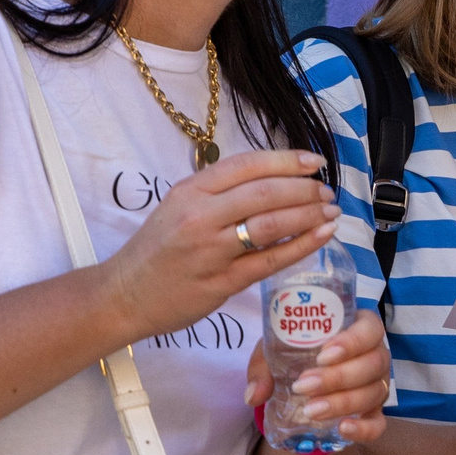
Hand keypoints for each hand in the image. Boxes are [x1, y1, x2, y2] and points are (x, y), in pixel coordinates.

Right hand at [99, 150, 338, 342]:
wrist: (124, 294)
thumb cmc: (158, 249)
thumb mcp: (179, 206)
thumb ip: (219, 192)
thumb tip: (274, 177)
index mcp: (189, 191)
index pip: (246, 165)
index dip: (286, 160)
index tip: (315, 162)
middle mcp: (200, 216)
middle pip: (264, 193)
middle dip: (304, 190)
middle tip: (327, 192)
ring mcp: (211, 250)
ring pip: (271, 224)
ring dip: (308, 215)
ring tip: (331, 212)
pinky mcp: (222, 282)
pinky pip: (270, 260)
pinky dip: (301, 246)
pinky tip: (321, 237)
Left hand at [245, 309, 390, 444]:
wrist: (305, 376)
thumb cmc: (296, 352)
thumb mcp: (276, 350)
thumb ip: (264, 367)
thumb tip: (254, 395)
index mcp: (359, 328)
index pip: (370, 329)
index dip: (352, 342)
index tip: (323, 355)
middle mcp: (376, 355)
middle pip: (373, 363)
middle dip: (338, 377)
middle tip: (304, 386)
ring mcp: (378, 384)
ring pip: (374, 392)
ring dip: (343, 402)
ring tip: (311, 411)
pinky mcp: (375, 411)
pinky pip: (379, 424)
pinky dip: (364, 429)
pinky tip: (343, 428)